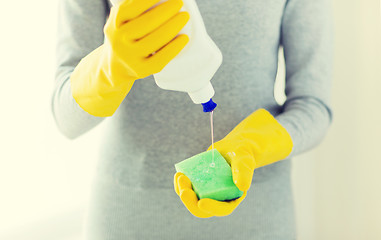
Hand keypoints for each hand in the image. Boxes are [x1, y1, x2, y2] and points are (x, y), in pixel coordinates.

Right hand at [70, 0, 189, 116]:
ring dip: (172, 26)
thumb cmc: (125, 36)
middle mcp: (119, 40)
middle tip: (179, 2)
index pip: (130, 9)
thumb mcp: (121, 20)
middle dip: (166, 11)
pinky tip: (184, 38)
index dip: (148, 0)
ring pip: (154, 40)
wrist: (115, 66)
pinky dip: (173, 48)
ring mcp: (130, 57)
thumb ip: (132, 7)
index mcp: (115, 24)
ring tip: (184, 17)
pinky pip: (160, 59)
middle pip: (146, 23)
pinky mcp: (141, 69)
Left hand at [174, 109, 292, 216]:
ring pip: (192, 200)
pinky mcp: (199, 185)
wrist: (233, 147)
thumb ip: (244, 172)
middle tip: (184, 191)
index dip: (212, 208)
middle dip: (191, 202)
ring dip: (182, 191)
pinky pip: (188, 189)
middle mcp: (220, 198)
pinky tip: (179, 173)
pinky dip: (181, 184)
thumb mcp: (244, 160)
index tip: (201, 203)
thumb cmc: (242, 153)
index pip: (223, 209)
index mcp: (233, 197)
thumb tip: (242, 186)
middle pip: (203, 209)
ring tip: (179, 176)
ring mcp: (208, 192)